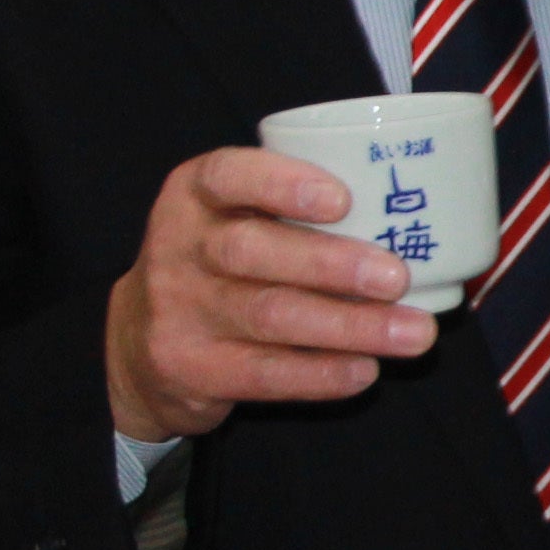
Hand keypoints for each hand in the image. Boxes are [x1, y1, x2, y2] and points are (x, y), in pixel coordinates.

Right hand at [105, 147, 438, 445]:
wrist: (136, 341)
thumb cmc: (218, 265)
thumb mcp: (233, 219)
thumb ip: (292, 211)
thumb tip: (406, 220)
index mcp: (193, 195)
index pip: (228, 176)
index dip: (283, 184)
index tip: (343, 200)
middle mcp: (179, 247)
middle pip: (253, 252)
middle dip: (332, 264)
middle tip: (398, 277)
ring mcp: (180, 311)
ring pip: (270, 316)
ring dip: (350, 326)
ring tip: (413, 332)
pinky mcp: (191, 368)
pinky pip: (264, 373)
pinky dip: (321, 374)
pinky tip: (365, 370)